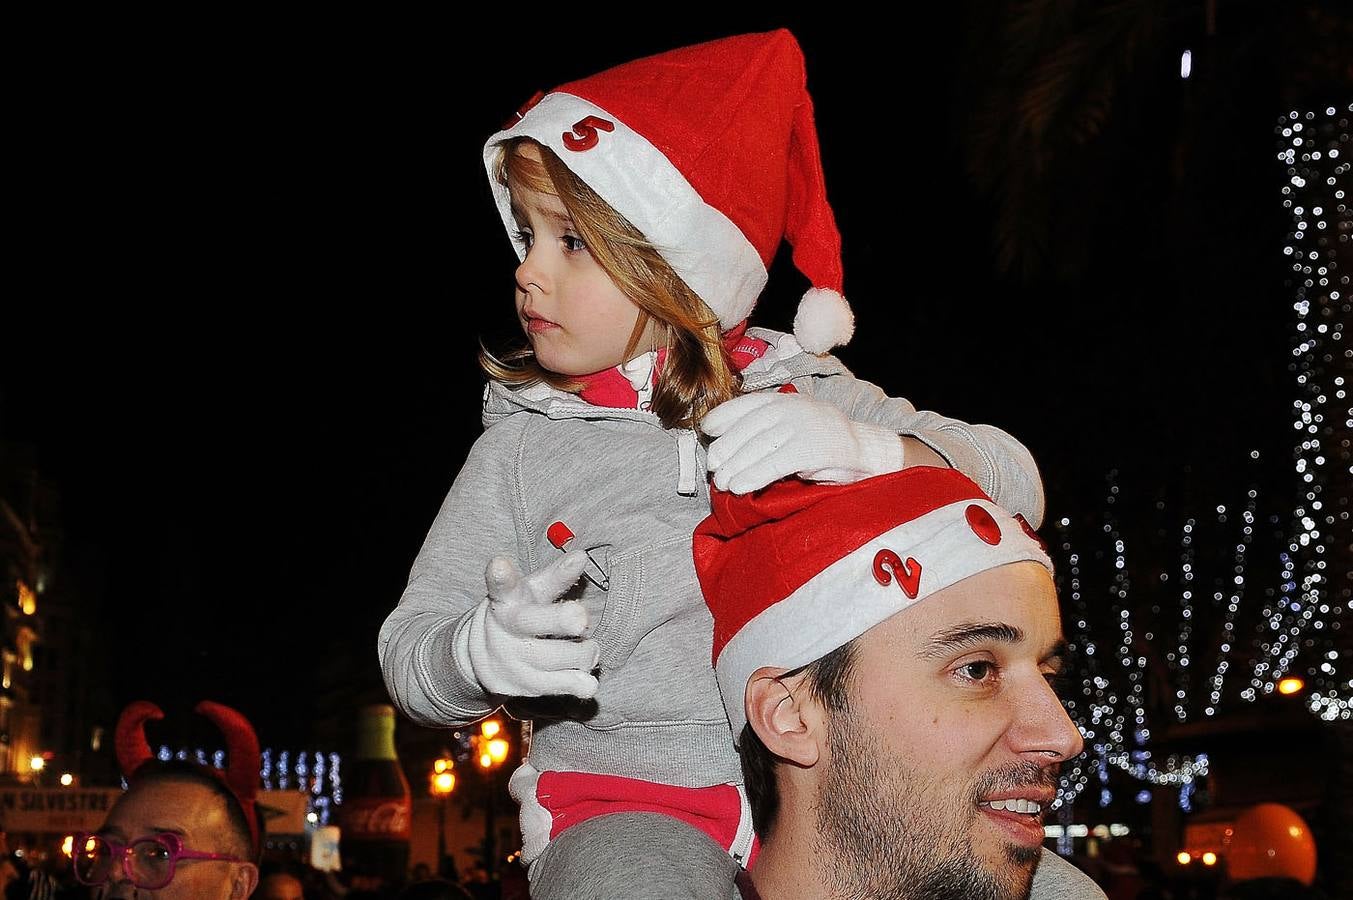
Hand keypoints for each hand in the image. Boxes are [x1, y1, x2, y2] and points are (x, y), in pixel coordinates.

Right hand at [454, 549, 599, 698]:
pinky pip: (561, 686)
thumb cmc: (522, 612)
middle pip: (530, 623)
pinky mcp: (524, 686)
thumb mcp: (533, 591)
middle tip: (580, 617)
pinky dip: (581, 682)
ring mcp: (512, 661)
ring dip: (583, 653)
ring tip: (590, 647)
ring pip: (554, 658)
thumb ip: (557, 577)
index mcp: (506, 601)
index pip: (501, 586)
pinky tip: (587, 678)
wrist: (487, 656)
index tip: (500, 564)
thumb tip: (581, 556)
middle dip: (557, 619)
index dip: (500, 576)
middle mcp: (504, 630)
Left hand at [701, 391, 904, 493]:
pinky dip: (753, 476)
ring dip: (735, 467)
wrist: (866, 451)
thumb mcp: (794, 423)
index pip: (746, 404)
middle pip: (747, 428)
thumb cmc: (824, 441)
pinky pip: (774, 464)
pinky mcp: (811, 450)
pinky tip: (740, 487)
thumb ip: (768, 427)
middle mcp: (791, 409)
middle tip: (713, 467)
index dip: (723, 417)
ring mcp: (802, 427)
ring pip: (757, 447)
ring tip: (723, 483)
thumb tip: (727, 444)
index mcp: (785, 400)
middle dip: (726, 449)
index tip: (707, 430)